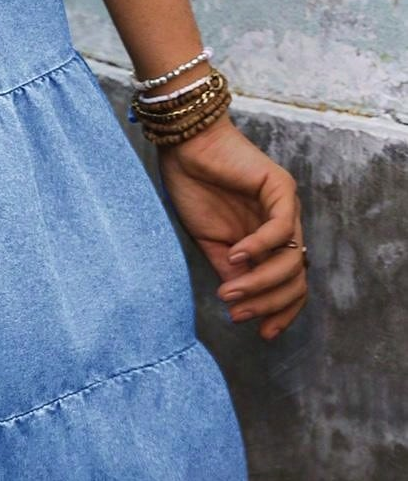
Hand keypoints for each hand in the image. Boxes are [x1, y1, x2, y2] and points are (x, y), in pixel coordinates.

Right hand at [157, 114, 308, 340]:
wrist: (183, 146)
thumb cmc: (193, 187)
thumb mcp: (211, 242)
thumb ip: (231, 271)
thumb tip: (243, 305)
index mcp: (268, 241)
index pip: (292, 285)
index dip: (281, 312)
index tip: (261, 334)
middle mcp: (284, 227)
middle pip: (297, 279)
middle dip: (270, 304)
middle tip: (240, 315)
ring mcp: (286, 208)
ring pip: (292, 260)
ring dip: (261, 283)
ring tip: (230, 292)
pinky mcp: (280, 188)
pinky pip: (280, 228)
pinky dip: (259, 247)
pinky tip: (235, 253)